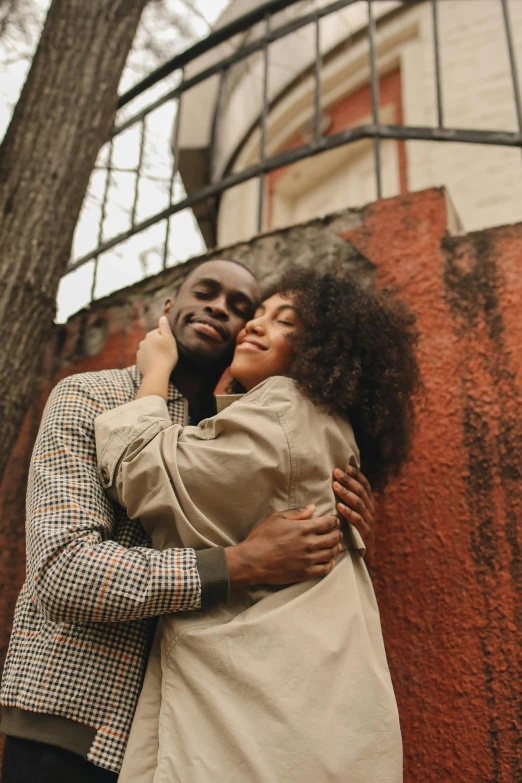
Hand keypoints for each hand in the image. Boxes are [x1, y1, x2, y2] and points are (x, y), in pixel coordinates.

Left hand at [137, 316, 177, 377]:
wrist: (156, 373)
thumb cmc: (166, 356)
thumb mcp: (170, 339)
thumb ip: (165, 327)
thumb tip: (163, 317)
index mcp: (151, 335)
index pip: (160, 332)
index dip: (166, 337)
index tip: (171, 344)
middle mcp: (143, 341)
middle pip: (153, 340)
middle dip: (159, 344)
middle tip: (167, 352)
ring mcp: (140, 352)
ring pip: (149, 349)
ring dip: (154, 351)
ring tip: (161, 359)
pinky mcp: (139, 361)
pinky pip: (146, 357)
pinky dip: (150, 359)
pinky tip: (155, 364)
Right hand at [225, 505, 341, 587]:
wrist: (252, 561)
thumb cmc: (262, 537)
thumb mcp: (276, 518)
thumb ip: (297, 512)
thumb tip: (313, 507)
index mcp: (304, 528)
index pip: (329, 523)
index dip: (334, 521)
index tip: (333, 521)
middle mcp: (309, 544)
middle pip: (334, 538)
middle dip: (337, 533)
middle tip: (335, 533)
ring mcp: (309, 560)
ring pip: (332, 553)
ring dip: (335, 548)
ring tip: (334, 545)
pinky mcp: (305, 573)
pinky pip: (325, 569)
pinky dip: (330, 563)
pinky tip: (327, 560)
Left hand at [333, 465, 374, 564]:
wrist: (365, 554)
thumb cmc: (355, 529)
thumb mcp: (355, 512)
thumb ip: (349, 498)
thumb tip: (336, 481)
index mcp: (369, 502)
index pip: (365, 484)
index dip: (357, 474)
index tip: (346, 466)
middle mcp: (371, 509)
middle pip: (361, 491)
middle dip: (349, 480)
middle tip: (336, 472)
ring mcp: (369, 521)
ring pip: (359, 504)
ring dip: (347, 493)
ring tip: (335, 486)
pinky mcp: (365, 532)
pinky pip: (357, 520)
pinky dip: (348, 512)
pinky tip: (339, 506)